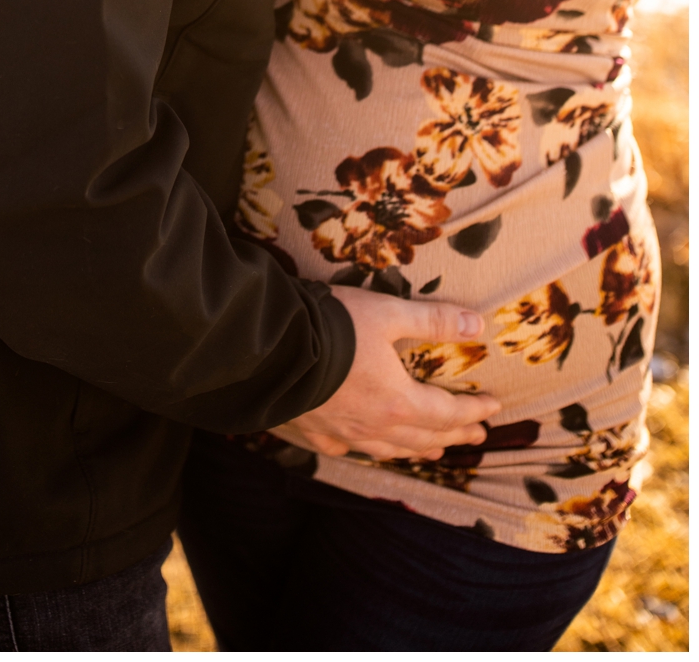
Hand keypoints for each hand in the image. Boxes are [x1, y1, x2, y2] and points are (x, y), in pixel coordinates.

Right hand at [270, 288, 504, 461]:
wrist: (270, 348)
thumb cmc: (332, 328)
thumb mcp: (387, 314)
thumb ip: (433, 321)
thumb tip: (477, 324)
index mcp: (399, 401)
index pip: (449, 412)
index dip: (475, 410)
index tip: (495, 408)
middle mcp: (375, 426)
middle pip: (425, 438)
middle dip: (454, 435)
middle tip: (475, 435)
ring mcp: (343, 433)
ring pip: (391, 450)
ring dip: (418, 450)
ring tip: (433, 451)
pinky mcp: (314, 432)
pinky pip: (347, 450)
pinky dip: (366, 450)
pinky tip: (364, 447)